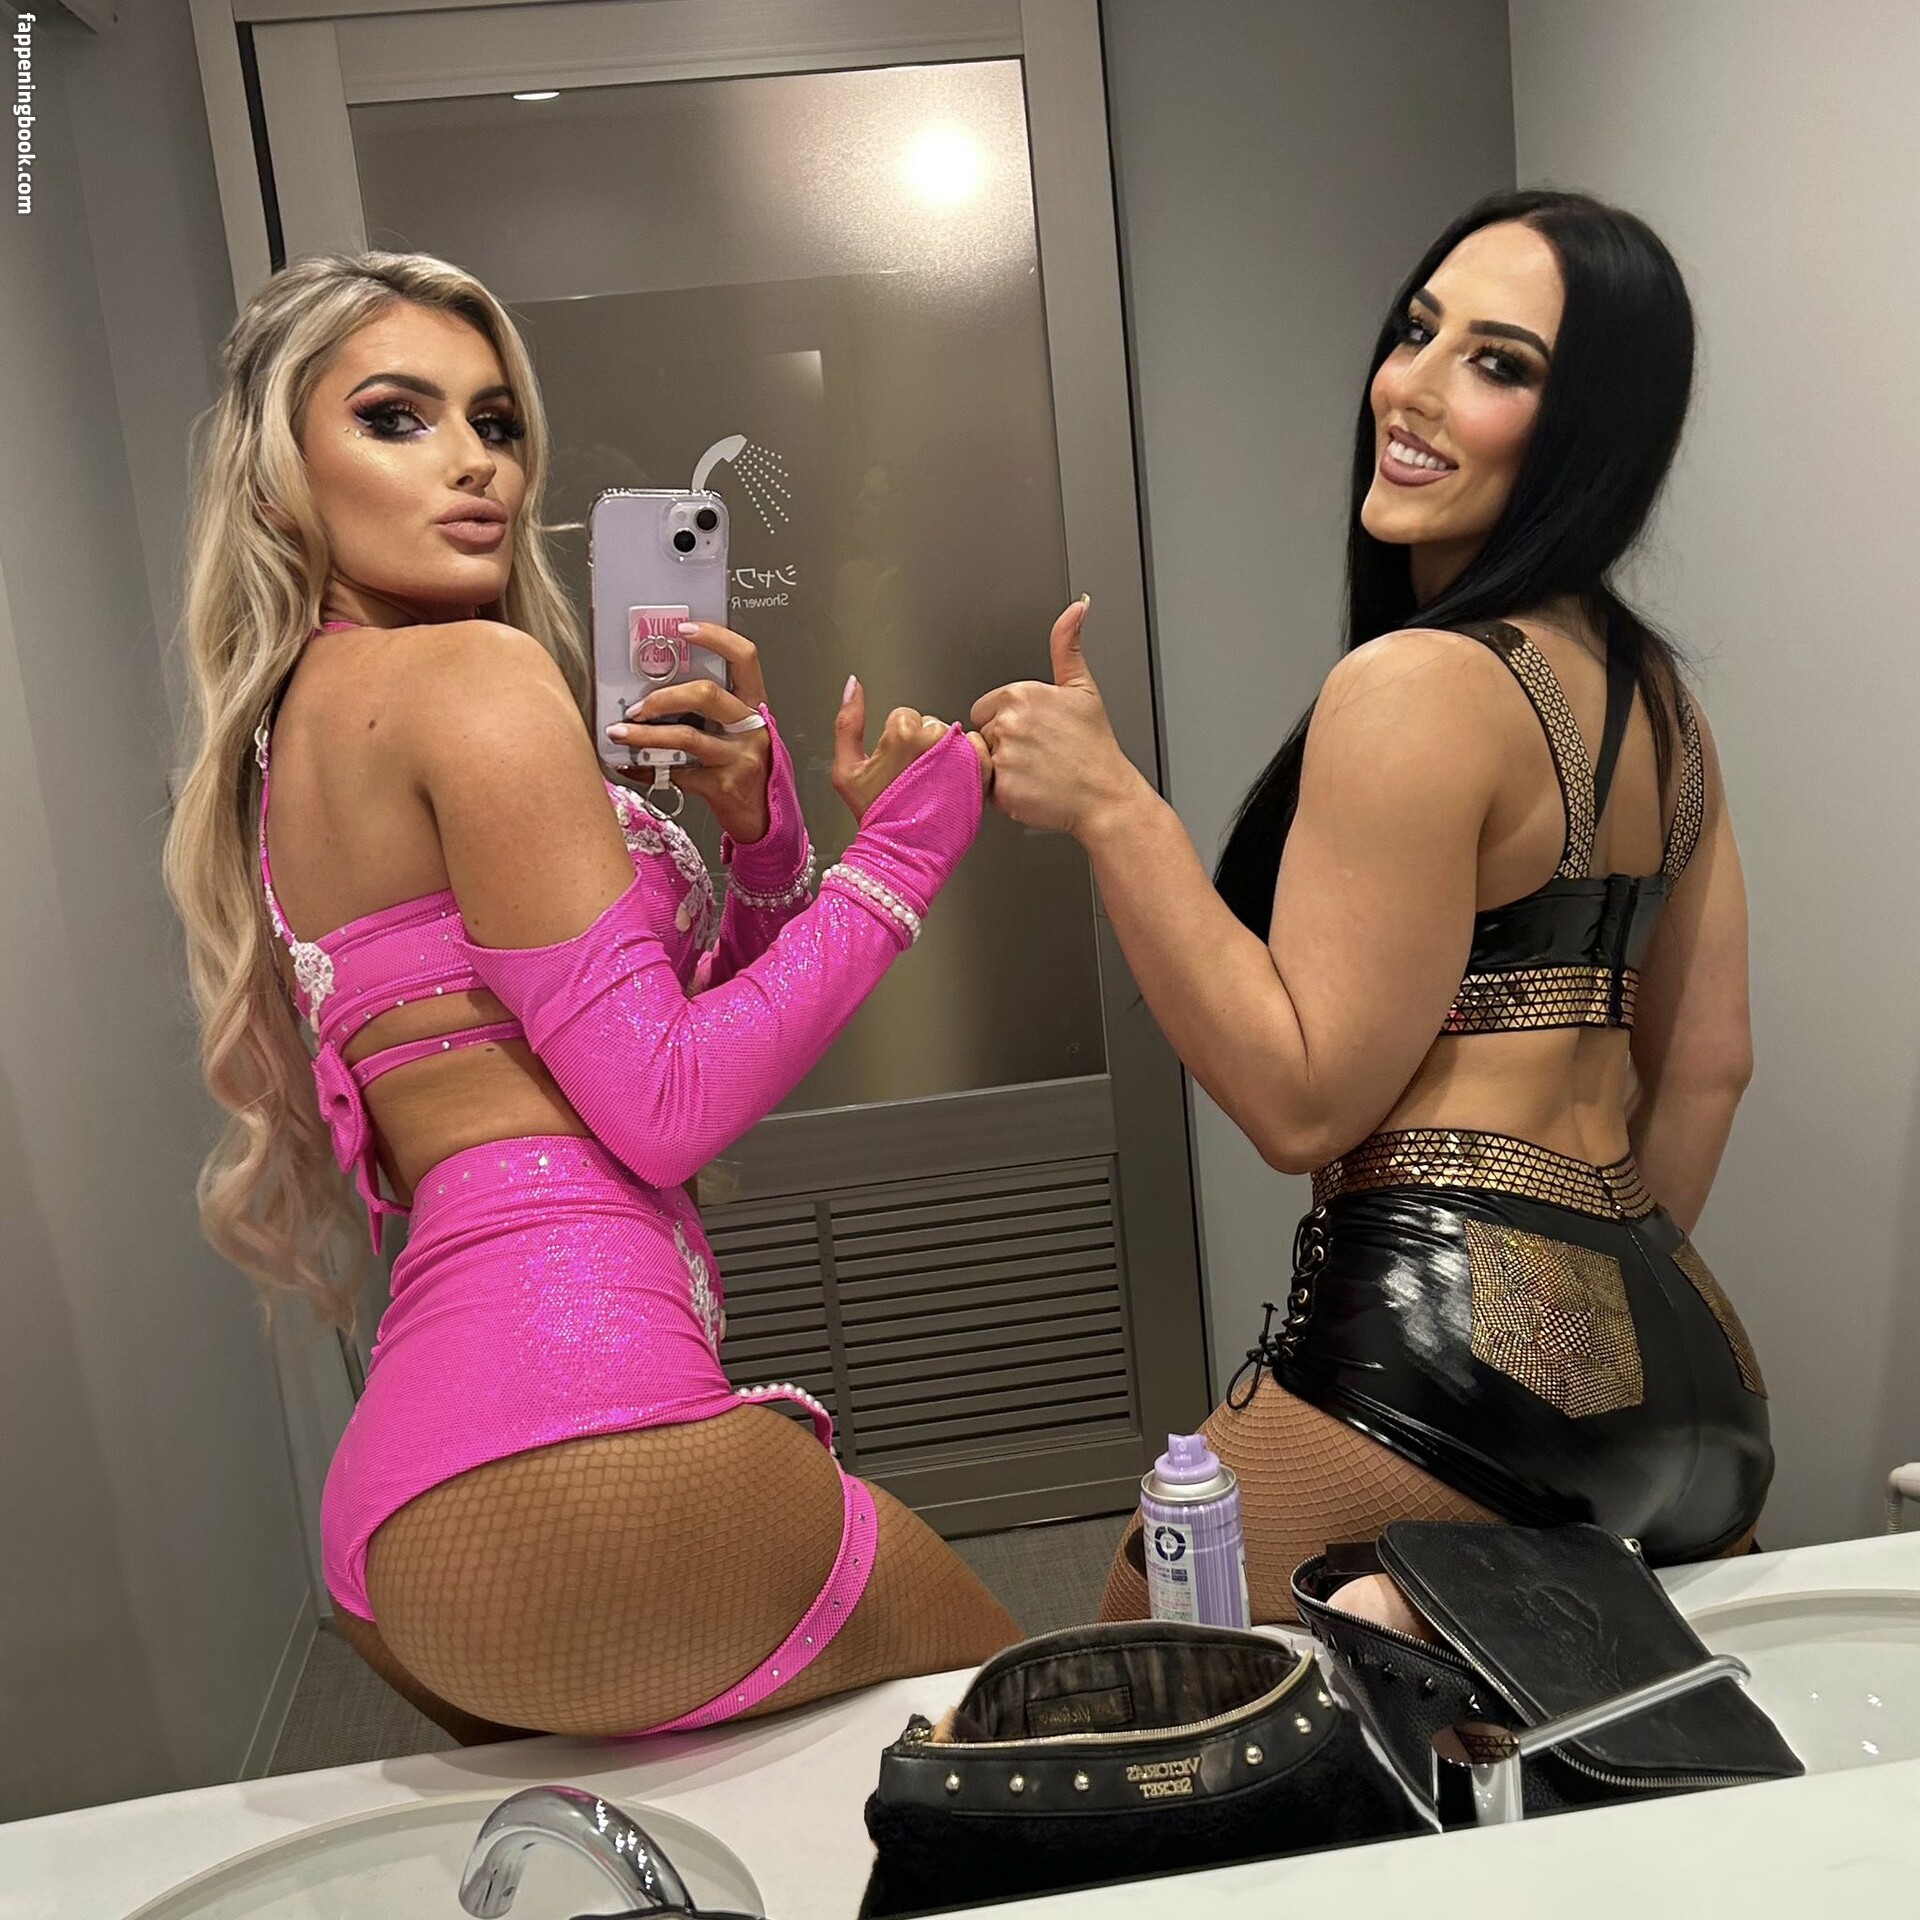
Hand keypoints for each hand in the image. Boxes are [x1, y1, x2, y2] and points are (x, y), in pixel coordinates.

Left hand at [606, 621, 772, 841]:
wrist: (763, 817)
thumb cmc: (744, 767)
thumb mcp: (737, 731)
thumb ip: (710, 709)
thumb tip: (654, 687)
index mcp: (754, 704)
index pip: (744, 657)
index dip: (715, 637)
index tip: (683, 629)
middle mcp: (751, 727)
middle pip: (706, 694)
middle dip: (663, 696)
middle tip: (636, 706)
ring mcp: (739, 756)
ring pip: (686, 736)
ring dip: (645, 734)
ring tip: (620, 733)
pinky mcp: (723, 785)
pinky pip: (677, 773)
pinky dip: (647, 770)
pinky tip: (632, 767)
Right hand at [832, 674, 991, 823]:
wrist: (900, 851)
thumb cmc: (874, 815)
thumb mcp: (846, 769)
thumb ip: (847, 722)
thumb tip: (853, 684)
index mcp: (903, 733)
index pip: (905, 717)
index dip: (898, 740)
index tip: (896, 765)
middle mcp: (935, 740)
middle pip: (931, 725)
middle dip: (923, 746)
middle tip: (914, 777)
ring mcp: (959, 756)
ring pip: (953, 737)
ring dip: (946, 754)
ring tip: (933, 784)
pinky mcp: (979, 773)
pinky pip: (979, 750)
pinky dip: (971, 761)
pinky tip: (955, 781)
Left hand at [970, 596, 1142, 836]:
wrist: (1106, 796)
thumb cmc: (1095, 748)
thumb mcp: (1083, 688)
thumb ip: (1067, 645)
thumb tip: (1078, 607)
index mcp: (1020, 694)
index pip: (985, 710)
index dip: (1007, 724)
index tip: (1035, 734)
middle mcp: (1008, 723)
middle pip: (983, 735)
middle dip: (1004, 747)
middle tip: (1039, 755)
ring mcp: (1003, 756)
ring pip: (983, 762)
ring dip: (1002, 771)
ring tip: (1036, 772)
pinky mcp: (1001, 789)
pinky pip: (986, 791)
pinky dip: (1004, 794)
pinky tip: (1030, 789)